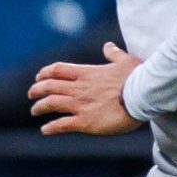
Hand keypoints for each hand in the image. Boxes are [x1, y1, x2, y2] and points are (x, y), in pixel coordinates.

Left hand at [30, 42, 144, 135]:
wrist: (145, 96)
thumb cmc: (139, 78)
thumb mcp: (126, 61)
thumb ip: (114, 55)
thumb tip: (108, 46)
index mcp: (87, 73)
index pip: (58, 70)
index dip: (44, 73)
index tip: (38, 77)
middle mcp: (79, 88)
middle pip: (48, 86)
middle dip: (36, 90)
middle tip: (31, 95)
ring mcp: (80, 105)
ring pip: (50, 104)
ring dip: (39, 107)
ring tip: (35, 111)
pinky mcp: (85, 122)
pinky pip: (61, 125)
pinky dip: (51, 127)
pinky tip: (45, 130)